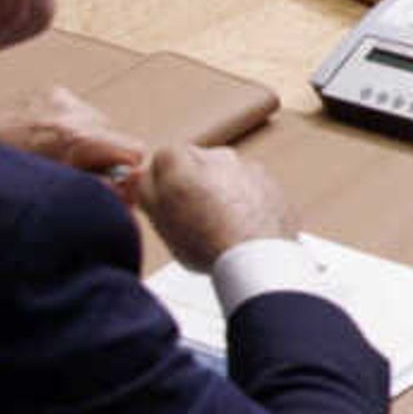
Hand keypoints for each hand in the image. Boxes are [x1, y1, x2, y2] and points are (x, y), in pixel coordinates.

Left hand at [0, 84, 147, 183]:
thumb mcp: (51, 195)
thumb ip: (97, 192)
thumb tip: (128, 194)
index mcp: (74, 138)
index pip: (136, 152)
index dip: (128, 176)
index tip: (116, 189)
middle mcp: (70, 111)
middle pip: (120, 139)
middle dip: (108, 161)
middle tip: (82, 180)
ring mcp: (59, 98)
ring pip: (101, 126)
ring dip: (90, 146)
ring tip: (59, 161)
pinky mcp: (49, 92)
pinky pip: (80, 114)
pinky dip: (71, 130)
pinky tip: (47, 144)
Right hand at [135, 142, 296, 270]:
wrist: (256, 258)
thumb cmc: (204, 242)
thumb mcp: (157, 218)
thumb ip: (143, 188)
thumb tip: (138, 173)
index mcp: (184, 159)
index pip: (164, 159)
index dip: (163, 183)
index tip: (166, 203)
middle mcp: (218, 155)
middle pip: (197, 165)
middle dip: (194, 186)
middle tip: (193, 220)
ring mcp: (249, 169)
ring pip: (226, 178)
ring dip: (221, 195)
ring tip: (220, 229)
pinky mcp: (273, 186)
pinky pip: (252, 191)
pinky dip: (247, 204)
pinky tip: (242, 230)